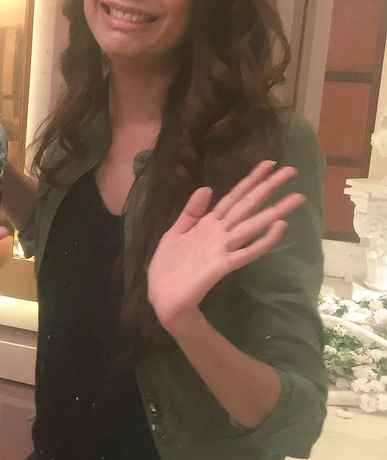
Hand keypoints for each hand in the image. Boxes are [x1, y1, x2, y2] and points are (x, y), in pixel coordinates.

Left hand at [147, 161, 305, 333]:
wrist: (162, 295)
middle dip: (268, 188)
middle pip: (248, 206)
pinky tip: (280, 227)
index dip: (250, 181)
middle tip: (291, 171)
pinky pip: (247, 252)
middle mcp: (221, 233)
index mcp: (209, 223)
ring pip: (253, 225)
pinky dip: (264, 240)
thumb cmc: (168, 266)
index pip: (234, 197)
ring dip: (275, 211)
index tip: (268, 164)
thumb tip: (207, 188)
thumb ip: (191, 212)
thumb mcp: (175, 232)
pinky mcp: (223, 265)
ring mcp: (224, 248)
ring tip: (296, 197)